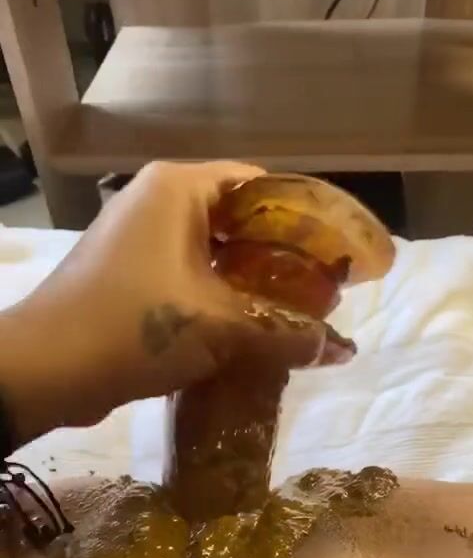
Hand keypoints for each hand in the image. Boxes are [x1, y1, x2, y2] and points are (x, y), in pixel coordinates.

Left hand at [0, 161, 329, 447]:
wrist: (45, 371)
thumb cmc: (133, 328)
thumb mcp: (220, 328)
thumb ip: (285, 334)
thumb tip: (342, 349)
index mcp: (180, 190)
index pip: (262, 187)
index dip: (306, 220)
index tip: (337, 256)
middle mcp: (159, 204)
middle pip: (240, 223)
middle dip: (282, 261)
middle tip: (324, 294)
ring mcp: (140, 243)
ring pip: (214, 257)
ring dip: (252, 287)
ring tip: (296, 318)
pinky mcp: (130, 279)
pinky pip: (190, 281)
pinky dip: (221, 303)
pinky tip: (250, 335)